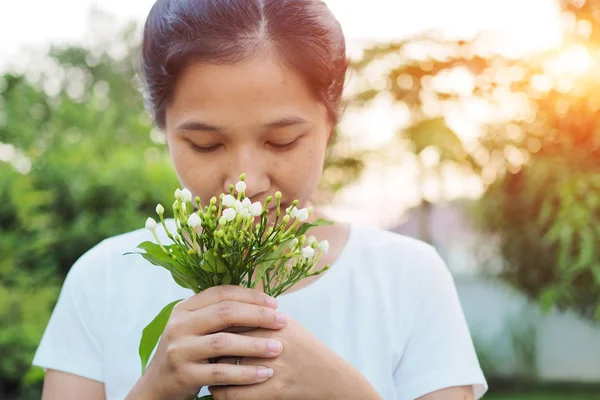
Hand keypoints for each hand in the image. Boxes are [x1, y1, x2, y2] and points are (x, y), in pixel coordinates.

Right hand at [131, 286, 288, 399]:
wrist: (158, 385)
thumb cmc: (188, 351)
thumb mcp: (196, 327)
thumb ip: (220, 314)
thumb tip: (262, 300)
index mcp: (185, 307)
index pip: (222, 293)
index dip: (251, 296)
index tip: (275, 304)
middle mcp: (179, 325)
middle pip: (225, 313)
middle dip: (258, 316)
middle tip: (283, 321)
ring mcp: (179, 349)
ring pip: (223, 342)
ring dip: (255, 345)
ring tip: (278, 348)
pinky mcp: (184, 375)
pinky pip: (221, 373)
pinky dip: (246, 373)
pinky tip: (265, 373)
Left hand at [209, 318, 381, 399]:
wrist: (330, 377)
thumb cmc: (304, 348)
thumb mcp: (287, 324)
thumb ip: (260, 314)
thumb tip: (229, 303)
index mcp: (273, 323)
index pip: (232, 319)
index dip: (213, 325)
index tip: (201, 330)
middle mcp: (272, 343)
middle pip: (225, 342)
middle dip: (207, 348)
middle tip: (196, 350)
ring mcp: (273, 367)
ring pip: (226, 370)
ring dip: (210, 371)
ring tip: (202, 370)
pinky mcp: (275, 391)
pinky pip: (235, 394)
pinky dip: (220, 393)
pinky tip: (215, 390)